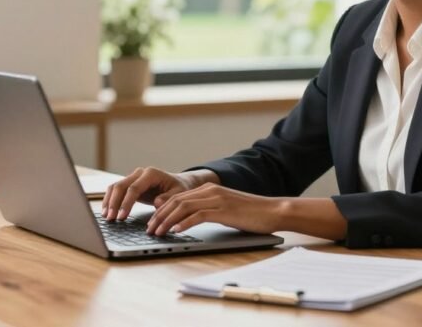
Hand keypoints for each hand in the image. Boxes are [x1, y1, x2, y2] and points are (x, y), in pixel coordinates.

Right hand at [102, 167, 214, 220]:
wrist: (177, 183)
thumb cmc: (179, 189)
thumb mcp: (178, 194)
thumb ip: (168, 198)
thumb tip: (157, 203)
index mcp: (151, 174)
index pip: (134, 188)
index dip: (126, 203)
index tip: (122, 216)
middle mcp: (140, 173)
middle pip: (121, 186)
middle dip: (114, 203)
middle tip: (110, 218)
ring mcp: (133, 177)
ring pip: (115, 187)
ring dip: (109, 201)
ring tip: (106, 217)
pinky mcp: (130, 184)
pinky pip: (116, 190)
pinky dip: (110, 200)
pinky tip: (106, 211)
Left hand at [147, 183, 284, 235]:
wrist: (272, 211)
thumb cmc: (250, 213)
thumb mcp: (224, 209)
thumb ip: (207, 210)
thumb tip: (186, 221)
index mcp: (208, 189)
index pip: (177, 198)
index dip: (162, 210)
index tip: (152, 222)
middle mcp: (210, 190)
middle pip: (176, 201)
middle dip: (159, 216)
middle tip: (149, 229)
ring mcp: (216, 199)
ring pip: (183, 207)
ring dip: (167, 220)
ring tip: (158, 232)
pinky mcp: (223, 210)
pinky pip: (198, 215)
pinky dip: (184, 223)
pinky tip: (176, 231)